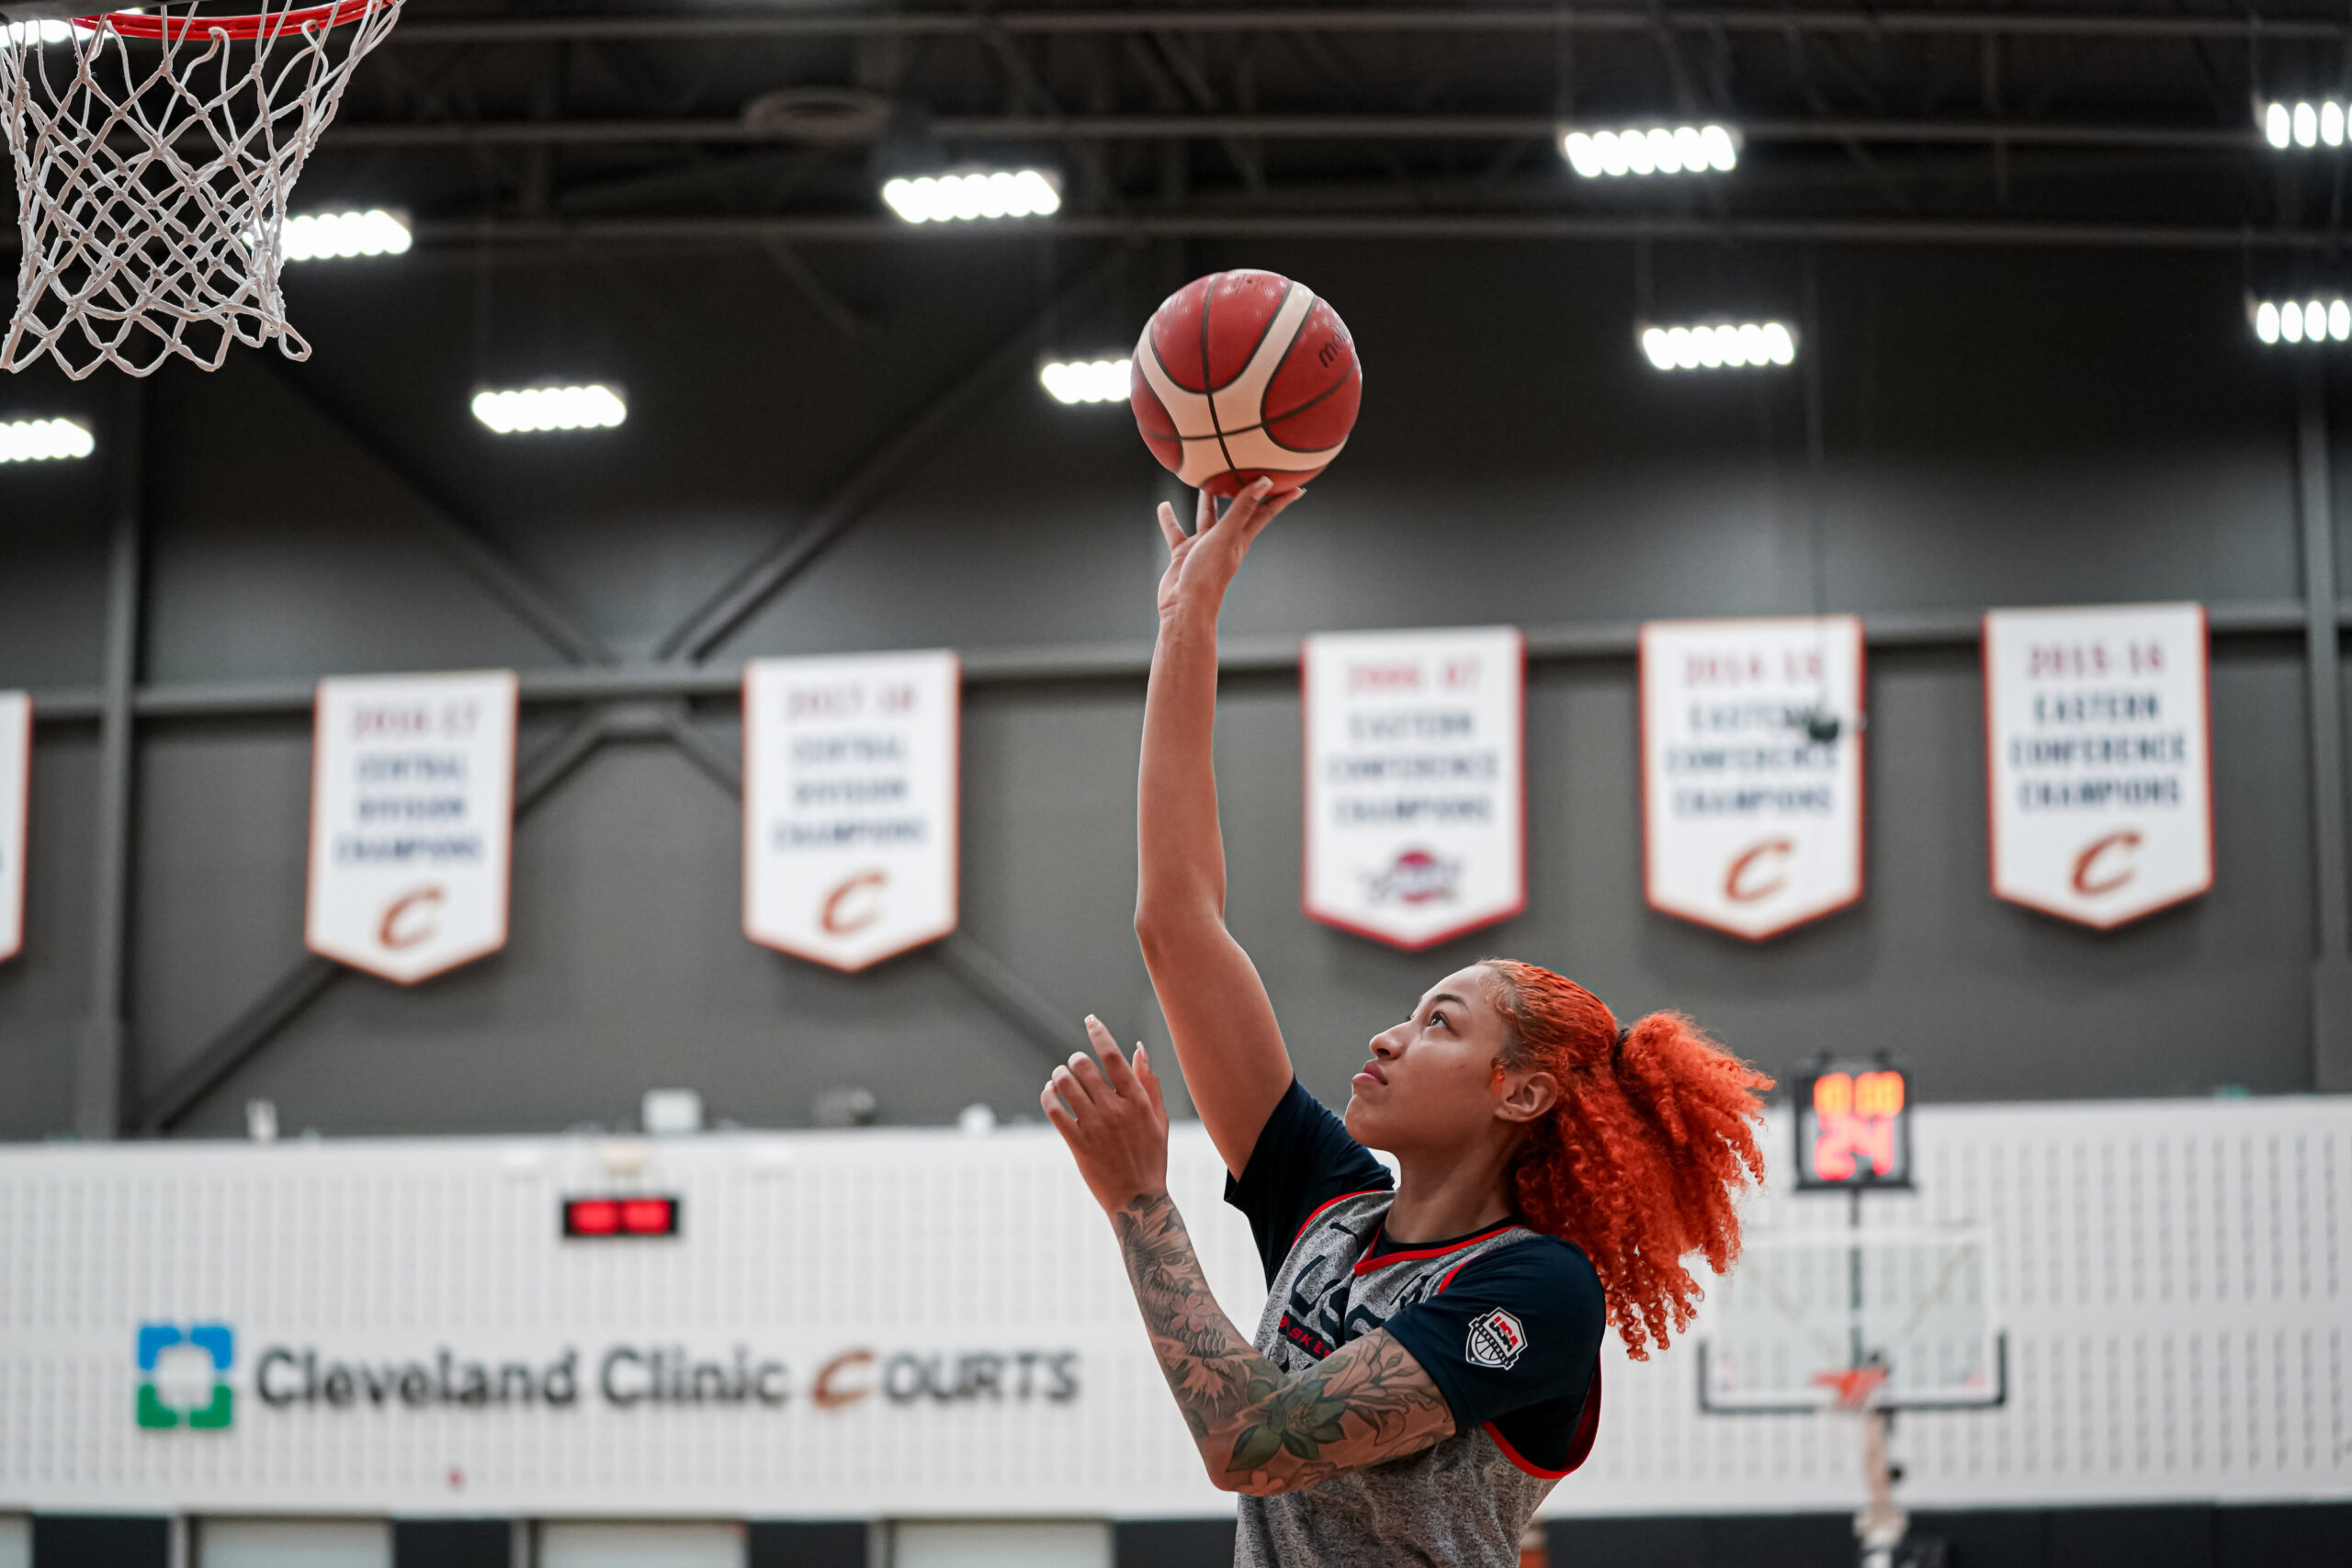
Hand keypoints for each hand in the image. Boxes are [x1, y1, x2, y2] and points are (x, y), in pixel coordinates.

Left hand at [1042, 1016, 1171, 1215]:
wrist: (1138, 1200)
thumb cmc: (1150, 1156)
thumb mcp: (1158, 1119)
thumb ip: (1150, 1082)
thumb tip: (1139, 1048)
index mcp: (1137, 1101)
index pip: (1113, 1057)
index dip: (1099, 1033)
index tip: (1090, 1020)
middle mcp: (1115, 1110)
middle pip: (1084, 1067)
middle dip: (1075, 1059)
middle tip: (1074, 1063)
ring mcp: (1095, 1127)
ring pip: (1065, 1085)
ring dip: (1058, 1075)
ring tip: (1060, 1078)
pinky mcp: (1078, 1144)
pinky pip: (1054, 1111)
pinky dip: (1048, 1096)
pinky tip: (1050, 1094)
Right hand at [1155, 479, 1300, 621]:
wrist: (1185, 606)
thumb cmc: (1209, 575)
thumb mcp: (1227, 535)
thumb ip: (1242, 508)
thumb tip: (1264, 482)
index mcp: (1241, 537)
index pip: (1265, 512)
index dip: (1281, 499)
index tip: (1296, 485)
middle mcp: (1225, 540)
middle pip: (1238, 510)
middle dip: (1245, 493)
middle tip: (1250, 473)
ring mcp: (1205, 546)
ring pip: (1207, 517)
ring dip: (1207, 500)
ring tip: (1205, 480)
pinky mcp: (1185, 553)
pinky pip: (1177, 531)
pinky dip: (1170, 519)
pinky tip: (1164, 506)